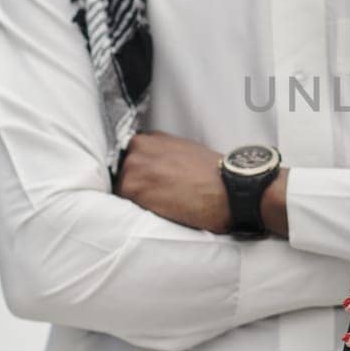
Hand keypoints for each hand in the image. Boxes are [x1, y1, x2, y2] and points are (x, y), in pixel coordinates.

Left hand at [114, 130, 231, 231]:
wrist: (227, 188)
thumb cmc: (213, 175)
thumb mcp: (185, 152)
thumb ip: (163, 156)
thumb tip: (155, 170)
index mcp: (151, 138)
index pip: (132, 158)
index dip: (141, 175)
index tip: (151, 185)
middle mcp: (137, 147)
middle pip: (124, 173)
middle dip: (137, 186)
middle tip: (158, 198)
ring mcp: (132, 166)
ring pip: (122, 189)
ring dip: (136, 200)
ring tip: (160, 207)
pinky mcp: (131, 188)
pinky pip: (123, 204)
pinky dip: (136, 210)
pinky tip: (157, 212)